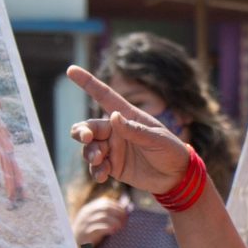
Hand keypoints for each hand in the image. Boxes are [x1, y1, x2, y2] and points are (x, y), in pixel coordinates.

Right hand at [68, 67, 193, 199]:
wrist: (177, 177)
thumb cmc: (170, 150)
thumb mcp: (157, 138)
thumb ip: (135, 130)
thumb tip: (113, 116)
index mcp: (127, 116)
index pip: (104, 96)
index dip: (87, 83)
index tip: (71, 70)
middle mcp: (115, 131)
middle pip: (88, 126)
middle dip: (82, 131)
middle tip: (87, 138)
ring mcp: (113, 149)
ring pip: (89, 147)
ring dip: (90, 152)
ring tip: (99, 159)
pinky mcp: (112, 166)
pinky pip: (96, 167)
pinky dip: (95, 170)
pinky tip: (102, 175)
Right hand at [72, 194, 129, 247]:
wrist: (75, 246)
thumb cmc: (90, 233)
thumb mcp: (97, 221)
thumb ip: (108, 214)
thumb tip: (126, 206)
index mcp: (89, 209)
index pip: (105, 202)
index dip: (117, 206)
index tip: (125, 213)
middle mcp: (86, 214)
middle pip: (105, 208)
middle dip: (118, 213)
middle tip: (125, 220)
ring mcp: (84, 223)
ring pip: (102, 217)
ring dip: (115, 221)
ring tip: (121, 227)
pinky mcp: (85, 233)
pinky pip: (98, 228)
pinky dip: (108, 229)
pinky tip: (113, 231)